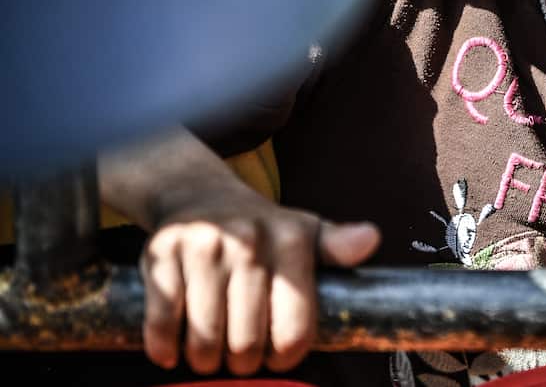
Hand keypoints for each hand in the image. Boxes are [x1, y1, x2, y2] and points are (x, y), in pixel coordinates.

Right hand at [140, 189, 378, 374]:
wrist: (199, 195)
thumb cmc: (261, 229)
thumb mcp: (306, 232)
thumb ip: (337, 246)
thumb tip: (371, 239)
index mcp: (291, 237)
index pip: (294, 326)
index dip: (286, 355)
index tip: (279, 357)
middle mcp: (248, 239)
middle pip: (247, 341)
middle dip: (244, 363)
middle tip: (242, 358)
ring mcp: (202, 246)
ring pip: (204, 339)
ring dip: (206, 360)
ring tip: (212, 355)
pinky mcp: (161, 253)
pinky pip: (161, 322)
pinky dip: (164, 347)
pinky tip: (172, 350)